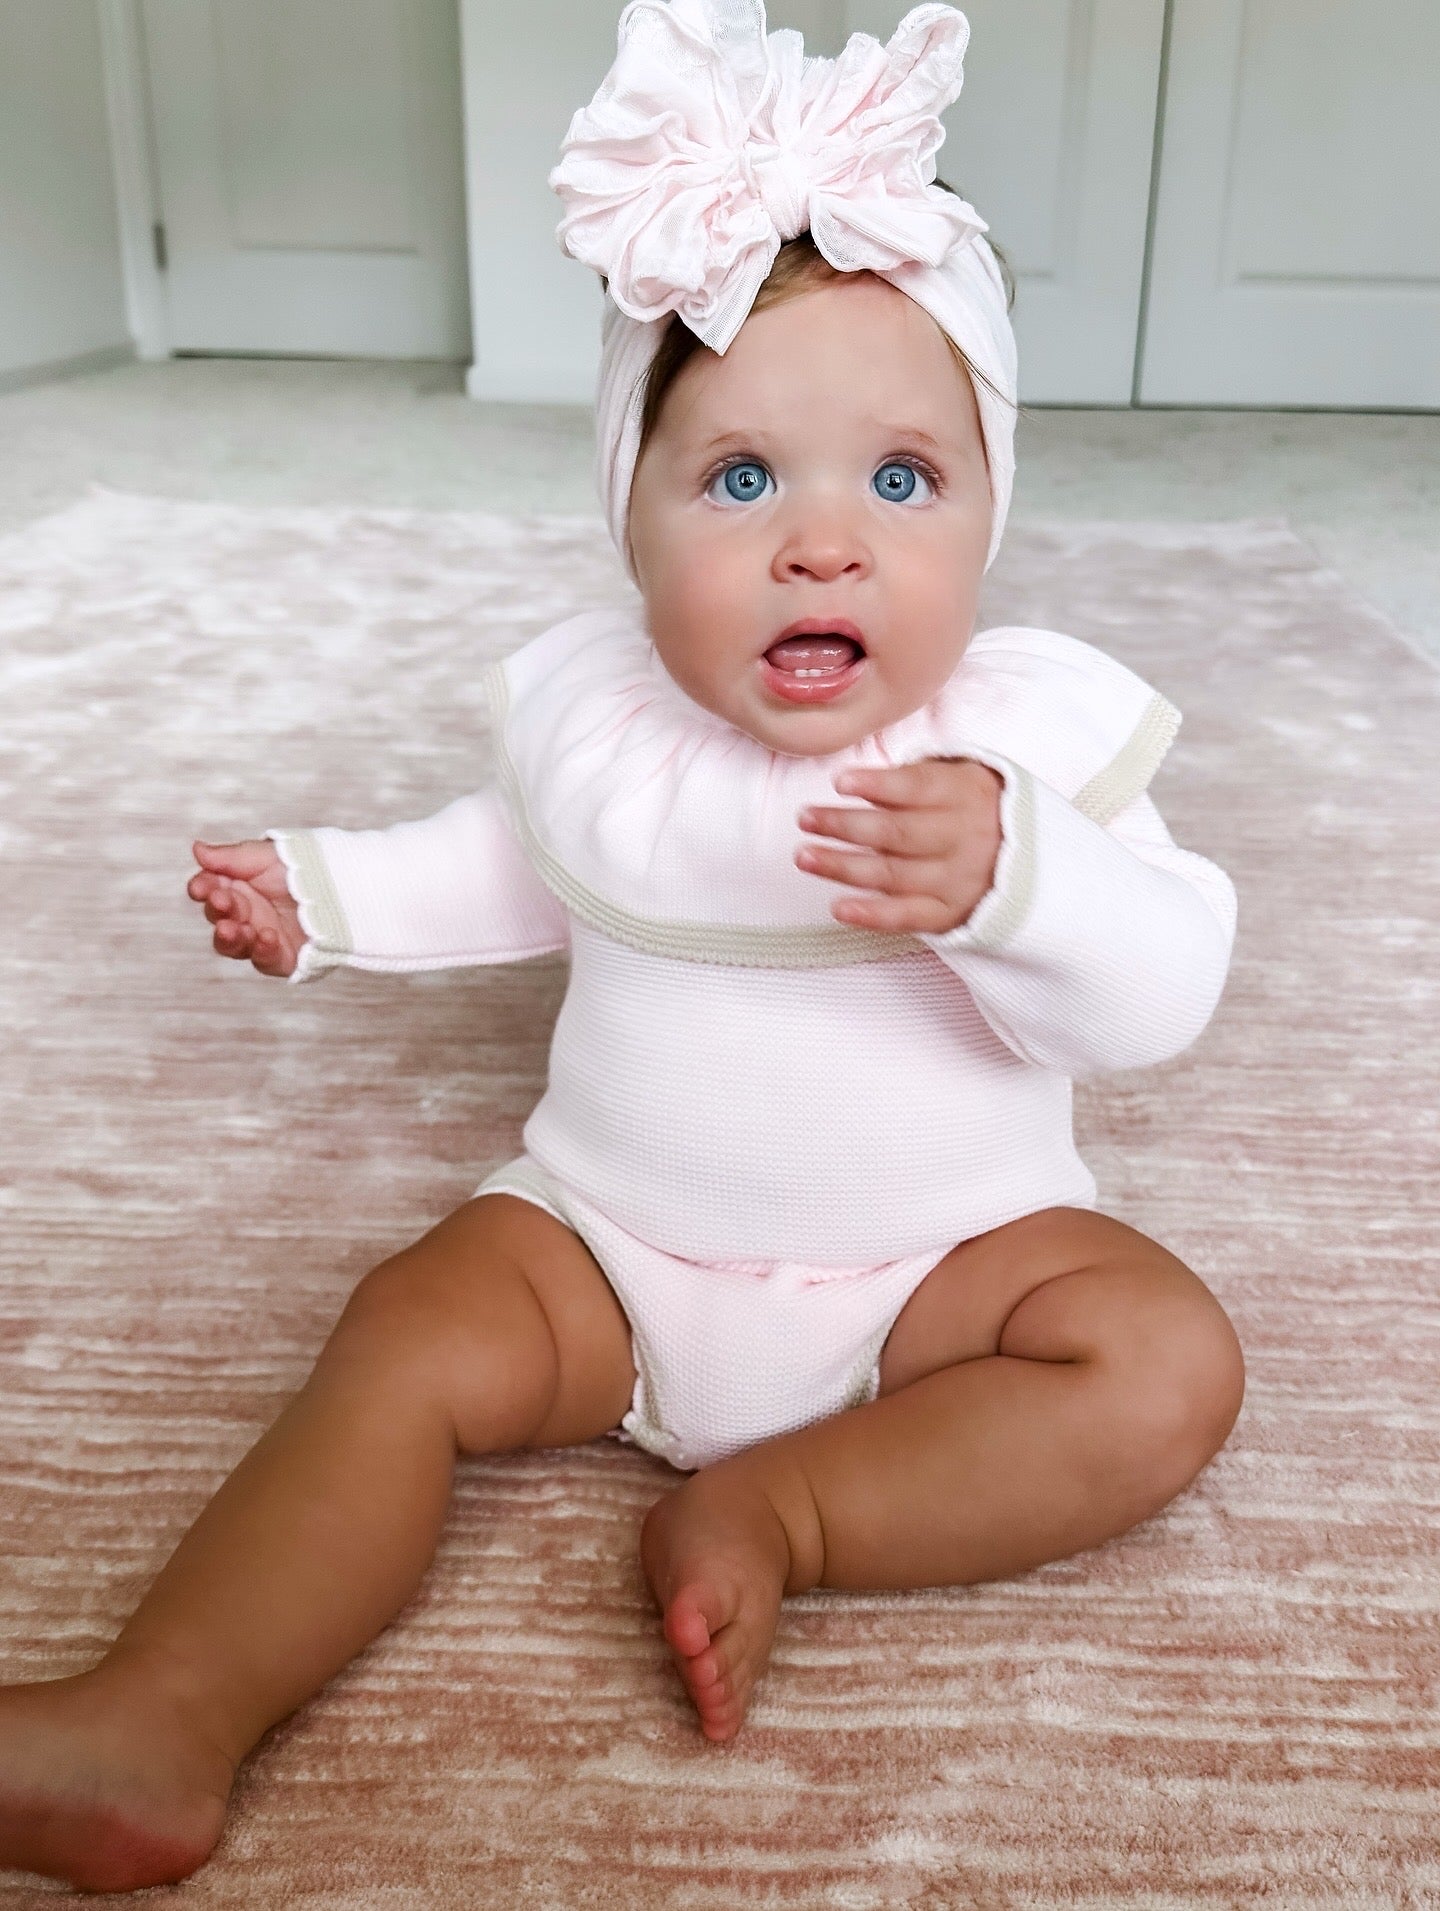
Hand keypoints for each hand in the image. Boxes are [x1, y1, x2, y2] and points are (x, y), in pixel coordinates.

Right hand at [188, 839, 304, 976]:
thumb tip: (197, 849)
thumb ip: (230, 858)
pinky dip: (261, 950)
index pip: (210, 890)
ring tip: (234, 927)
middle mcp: (247, 913)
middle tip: (224, 901)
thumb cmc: (305, 867)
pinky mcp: (281, 957)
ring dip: (229, 937)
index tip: (201, 887)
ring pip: (232, 945)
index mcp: (240, 886)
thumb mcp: (265, 856)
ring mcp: (262, 936)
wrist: (345, 886)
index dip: (203, 889)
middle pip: (219, 917)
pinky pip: (263, 960)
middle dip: (218, 910)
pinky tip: (266, 936)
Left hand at [794, 757, 1003, 935]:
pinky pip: (908, 916)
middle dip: (845, 825)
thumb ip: (919, 777)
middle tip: (805, 817)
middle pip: (897, 832)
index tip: (839, 781)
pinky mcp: (950, 915)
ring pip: (893, 875)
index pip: (918, 787)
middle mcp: (965, 838)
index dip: (878, 784)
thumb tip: (864, 782)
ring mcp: (957, 880)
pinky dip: (872, 915)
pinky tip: (839, 908)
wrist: (1037, 866)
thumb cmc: (979, 812)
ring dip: (843, 867)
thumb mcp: (963, 780)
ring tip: (804, 856)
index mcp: (967, 795)